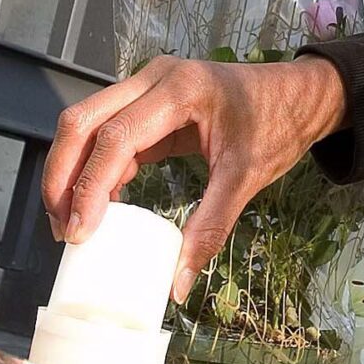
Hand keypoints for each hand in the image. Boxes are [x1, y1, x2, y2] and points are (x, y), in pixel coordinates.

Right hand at [41, 54, 348, 300]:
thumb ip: (211, 228)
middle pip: (82, 121)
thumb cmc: (278, 124)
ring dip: (72, 172)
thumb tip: (178, 284)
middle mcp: (154, 79)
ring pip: (86, 124)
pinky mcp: (148, 102)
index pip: (116, 137)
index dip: (90, 186)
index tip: (79, 232)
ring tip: (71, 224)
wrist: (301, 94)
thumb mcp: (247, 177)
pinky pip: (107, 132)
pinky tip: (100, 206)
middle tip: (62, 230)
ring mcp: (147, 86)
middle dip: (62, 177)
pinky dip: (95, 168)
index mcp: (180, 89)